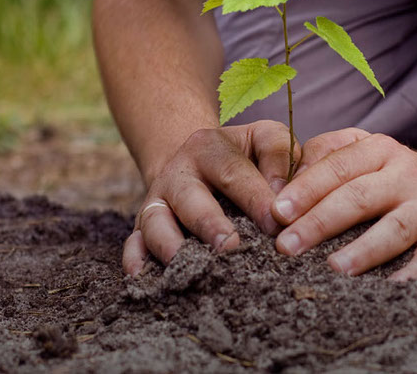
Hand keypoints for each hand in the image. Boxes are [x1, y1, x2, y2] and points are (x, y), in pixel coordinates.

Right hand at [122, 120, 299, 275]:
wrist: (196, 160)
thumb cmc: (243, 155)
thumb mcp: (263, 138)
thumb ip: (280, 156)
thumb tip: (284, 198)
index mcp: (209, 147)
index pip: (233, 172)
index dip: (254, 198)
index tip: (276, 224)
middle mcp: (178, 173)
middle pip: (190, 199)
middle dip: (210, 224)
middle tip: (232, 247)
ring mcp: (157, 201)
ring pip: (155, 222)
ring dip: (171, 246)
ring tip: (194, 268)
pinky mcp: (142, 226)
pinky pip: (133, 243)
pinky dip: (135, 260)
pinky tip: (144, 279)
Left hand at [270, 128, 416, 279]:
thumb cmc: (399, 174)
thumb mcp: (369, 151)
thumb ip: (328, 155)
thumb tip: (285, 181)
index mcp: (380, 151)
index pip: (338, 166)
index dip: (306, 189)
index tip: (277, 212)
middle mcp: (407, 176)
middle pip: (359, 197)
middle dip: (320, 222)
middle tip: (287, 246)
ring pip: (394, 229)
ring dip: (363, 250)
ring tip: (333, 268)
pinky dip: (411, 278)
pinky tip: (387, 292)